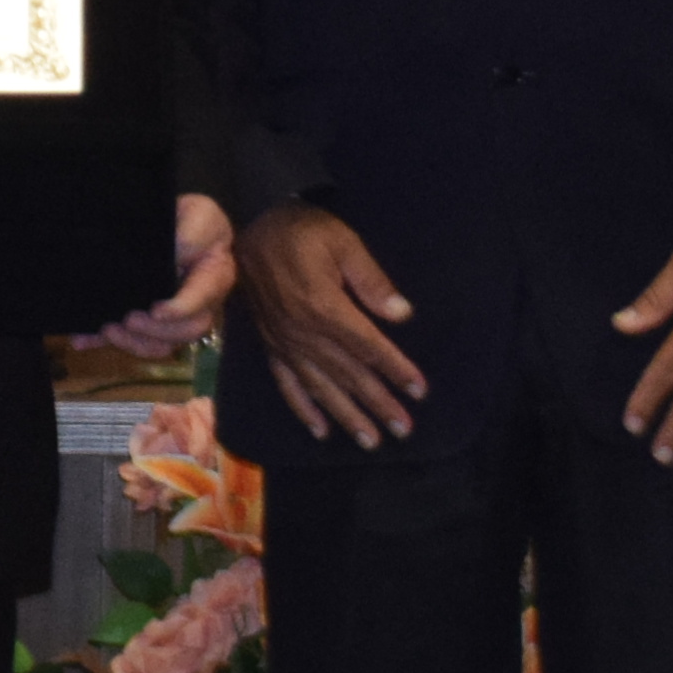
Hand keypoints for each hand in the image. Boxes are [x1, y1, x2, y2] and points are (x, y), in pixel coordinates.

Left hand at [82, 194, 236, 355]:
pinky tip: (81, 340)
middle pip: (186, 332)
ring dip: (134, 343)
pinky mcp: (144, 321)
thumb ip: (195, 233)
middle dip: (156, 331)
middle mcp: (197, 306)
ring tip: (107, 329)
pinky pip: (127, 339)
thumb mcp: (201, 214)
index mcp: (213, 280)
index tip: (157, 310)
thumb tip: (176, 255)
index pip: (203, 300)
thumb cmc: (194, 219)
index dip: (181, 310)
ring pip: (161, 345)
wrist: (171, 223)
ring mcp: (171, 319)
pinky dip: (102, 342)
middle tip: (129, 319)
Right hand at [238, 203, 426, 445]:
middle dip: (378, 404)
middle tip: (404, 429)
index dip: (396, 370)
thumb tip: (401, 315)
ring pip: (321, 388)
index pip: (368, 347)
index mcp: (325, 308)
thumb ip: (371, 281)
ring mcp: (286, 345)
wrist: (252, 231)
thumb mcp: (343, 243)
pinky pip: (288, 385)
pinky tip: (320, 431)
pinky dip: (304, 410)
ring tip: (371, 440)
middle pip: (349, 375)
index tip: (419, 390)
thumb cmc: (303, 233)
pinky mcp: (272, 348)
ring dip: (347, 416)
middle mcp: (305, 334)